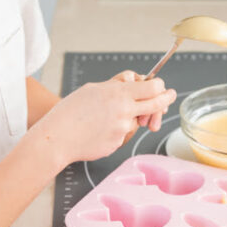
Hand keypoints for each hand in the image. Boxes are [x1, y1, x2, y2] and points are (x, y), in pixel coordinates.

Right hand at [32, 72, 175, 164]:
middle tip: (170, 95)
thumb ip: (116, 87)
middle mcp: (125, 111)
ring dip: (129, 118)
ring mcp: (122, 130)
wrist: (57, 138)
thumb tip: (132, 83)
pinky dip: (115, 132)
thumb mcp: (93, 89)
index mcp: (119, 94)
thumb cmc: (69, 112)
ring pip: (135, 122)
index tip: (161, 86)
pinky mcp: (117, 144)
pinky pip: (122, 135)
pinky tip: (98, 131)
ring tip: (104, 118)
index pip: (152, 87)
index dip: (159, 86)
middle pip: (156, 104)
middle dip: (165, 99)